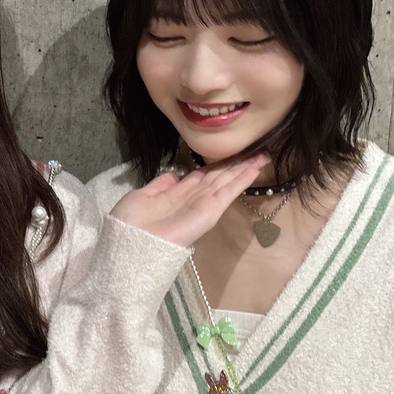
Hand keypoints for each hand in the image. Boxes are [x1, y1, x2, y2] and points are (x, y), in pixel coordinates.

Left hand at [109, 154, 269, 247]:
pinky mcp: (209, 213)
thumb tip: (174, 175)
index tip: (232, 154)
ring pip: (227, 182)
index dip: (217, 164)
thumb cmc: (130, 222)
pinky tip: (254, 169)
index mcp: (177, 194)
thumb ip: (160, 185)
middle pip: (219, 177)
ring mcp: (203, 205)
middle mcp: (193, 198)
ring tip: (262, 156)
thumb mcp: (142, 196)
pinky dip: (241, 180)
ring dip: (245, 168)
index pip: (203, 176)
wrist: (130, 242)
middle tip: (257, 151)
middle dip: (237, 164)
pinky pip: (227, 193)